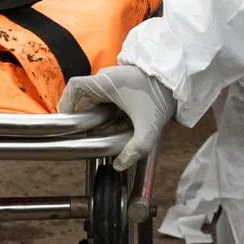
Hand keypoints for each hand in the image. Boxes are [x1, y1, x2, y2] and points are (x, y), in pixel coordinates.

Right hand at [59, 65, 174, 170]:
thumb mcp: (149, 127)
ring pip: (95, 97)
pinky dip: (105, 110)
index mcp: (105, 82)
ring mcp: (114, 79)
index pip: (74, 87)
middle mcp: (106, 77)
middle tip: (82, 132)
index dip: (66, 102)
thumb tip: (119, 165)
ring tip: (98, 131)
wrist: (178, 80)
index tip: (66, 119)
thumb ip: (135, 149)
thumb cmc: (161, 97)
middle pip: (83, 95)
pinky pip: (106, 97)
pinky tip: (113, 123)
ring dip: (94, 113)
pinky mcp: (122, 83)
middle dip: (81, 114)